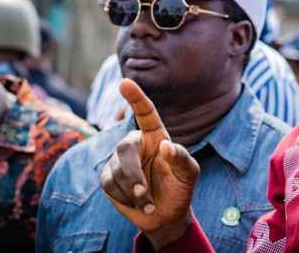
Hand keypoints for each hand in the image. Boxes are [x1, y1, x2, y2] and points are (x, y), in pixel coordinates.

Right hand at [100, 79, 199, 248]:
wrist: (167, 216)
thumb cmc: (180, 188)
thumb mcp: (189, 173)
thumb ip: (181, 158)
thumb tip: (165, 146)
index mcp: (155, 136)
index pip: (145, 113)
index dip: (136, 97)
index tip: (125, 82)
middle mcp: (136, 144)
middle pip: (124, 148)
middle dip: (133, 173)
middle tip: (144, 192)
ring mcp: (119, 161)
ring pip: (116, 170)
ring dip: (134, 192)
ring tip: (149, 204)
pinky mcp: (108, 178)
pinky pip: (109, 185)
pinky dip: (125, 198)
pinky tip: (139, 204)